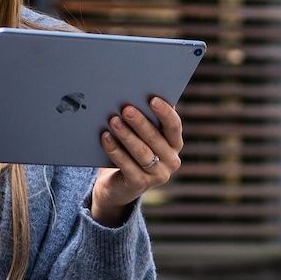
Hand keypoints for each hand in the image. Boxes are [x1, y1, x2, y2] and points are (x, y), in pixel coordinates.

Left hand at [91, 97, 183, 225]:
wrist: (117, 185)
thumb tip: (138, 94)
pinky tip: (105, 137)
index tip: (152, 99)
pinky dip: (115, 150)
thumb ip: (146, 119)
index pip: (174, 126)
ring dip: (126, 135)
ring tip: (113, 121)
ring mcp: (157, 175)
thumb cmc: (130, 151)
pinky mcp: (139, 184)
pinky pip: (126, 165)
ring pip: (141, 152)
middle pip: (155, 138)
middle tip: (126, 108)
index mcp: (175, 144)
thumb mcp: (141, 136)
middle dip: (140, 122)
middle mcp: (171, 161)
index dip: (165, 113)